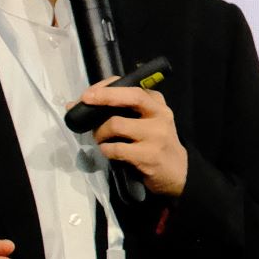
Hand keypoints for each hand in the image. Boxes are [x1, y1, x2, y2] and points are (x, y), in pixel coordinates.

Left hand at [83, 82, 189, 197]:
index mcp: (157, 103)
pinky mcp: (149, 155)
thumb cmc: (155, 142)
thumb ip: (123, 110)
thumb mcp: (148, 120)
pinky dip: (105, 149)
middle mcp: (160, 115)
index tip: (88, 93)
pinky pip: (116, 148)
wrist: (177, 171)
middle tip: (83, 102)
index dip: (107, 88)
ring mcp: (156, 135)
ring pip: (116, 124)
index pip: (132, 87)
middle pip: (130, 98)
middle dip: (103, 97)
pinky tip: (108, 151)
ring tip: (100, 139)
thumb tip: (81, 104)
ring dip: (100, 132)